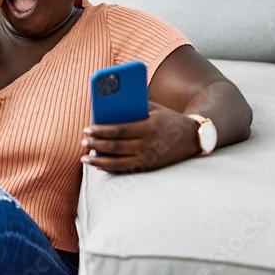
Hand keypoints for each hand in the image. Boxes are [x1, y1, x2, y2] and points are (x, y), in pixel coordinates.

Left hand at [80, 102, 200, 173]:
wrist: (192, 138)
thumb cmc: (167, 118)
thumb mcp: (153, 108)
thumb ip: (133, 106)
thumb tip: (106, 104)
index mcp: (149, 127)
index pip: (119, 130)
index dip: (101, 130)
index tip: (87, 129)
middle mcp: (148, 145)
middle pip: (115, 147)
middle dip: (95, 144)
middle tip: (83, 141)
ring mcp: (148, 159)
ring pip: (117, 163)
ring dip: (98, 161)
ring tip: (84, 158)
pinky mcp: (149, 168)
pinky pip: (125, 170)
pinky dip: (109, 169)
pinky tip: (98, 166)